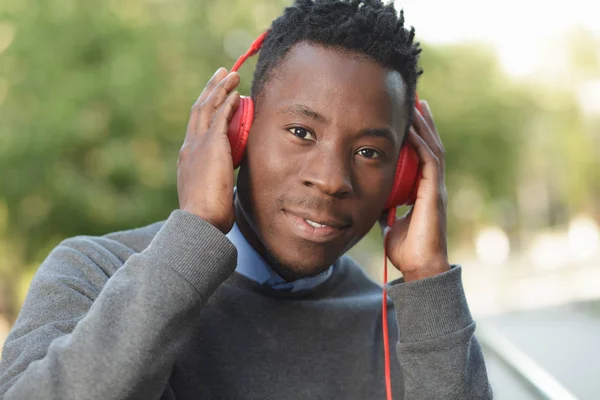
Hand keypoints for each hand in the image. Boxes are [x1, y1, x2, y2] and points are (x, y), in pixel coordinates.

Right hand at [177, 68, 239, 232]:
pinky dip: (227, 103)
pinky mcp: (212, 146)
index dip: (206, 109)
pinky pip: (220, 117)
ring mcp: (198, 145)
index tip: (215, 98)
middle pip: (199, 110)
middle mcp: (190, 147)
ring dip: (220, 89)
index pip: (197, 127)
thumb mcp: (210, 192)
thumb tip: (228, 183)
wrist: (200, 221)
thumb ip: (218, 181)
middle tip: (221, 75)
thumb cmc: (207, 216)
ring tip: (231, 74)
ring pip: (208, 107)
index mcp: (188, 158)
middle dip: (210, 90)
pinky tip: (236, 93)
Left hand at [381, 100, 449, 281]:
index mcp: (423, 189)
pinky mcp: (434, 193)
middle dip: (424, 122)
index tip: (408, 115)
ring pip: (433, 148)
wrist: (418, 266)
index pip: (422, 154)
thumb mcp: (389, 220)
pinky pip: (430, 162)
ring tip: (418, 104)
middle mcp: (432, 184)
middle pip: (431, 145)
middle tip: (416, 99)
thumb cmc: (406, 247)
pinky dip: (422, 143)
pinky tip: (414, 128)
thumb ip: (385, 205)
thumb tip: (373, 195)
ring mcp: (435, 188)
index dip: (417, 134)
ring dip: (426, 126)